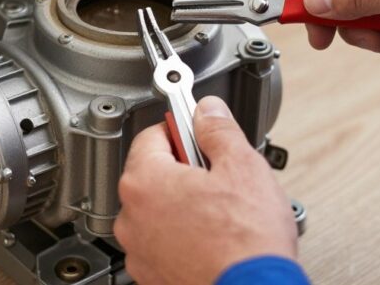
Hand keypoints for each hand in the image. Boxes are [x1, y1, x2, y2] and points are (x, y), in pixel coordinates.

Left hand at [114, 97, 297, 284]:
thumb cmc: (247, 244)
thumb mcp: (242, 167)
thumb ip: (219, 130)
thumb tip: (209, 111)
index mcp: (145, 181)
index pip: (152, 134)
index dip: (182, 129)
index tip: (198, 132)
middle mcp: (132, 218)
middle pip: (153, 174)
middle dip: (184, 170)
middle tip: (217, 178)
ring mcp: (140, 251)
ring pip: (158, 211)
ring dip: (182, 206)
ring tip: (219, 213)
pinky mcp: (152, 276)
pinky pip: (162, 243)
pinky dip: (181, 238)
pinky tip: (211, 239)